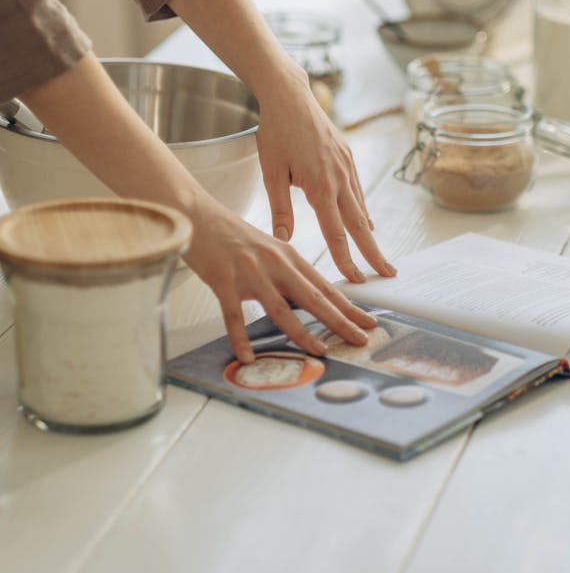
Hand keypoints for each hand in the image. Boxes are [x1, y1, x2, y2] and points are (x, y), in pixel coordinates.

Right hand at [185, 197, 377, 362]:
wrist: (197, 215)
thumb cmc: (233, 236)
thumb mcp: (269, 250)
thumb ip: (288, 273)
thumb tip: (308, 300)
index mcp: (289, 256)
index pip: (325, 287)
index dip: (348, 307)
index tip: (368, 323)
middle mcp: (275, 264)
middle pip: (313, 298)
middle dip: (340, 321)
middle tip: (361, 340)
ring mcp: (250, 273)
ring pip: (280, 309)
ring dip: (302, 333)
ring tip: (320, 352)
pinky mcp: (224, 281)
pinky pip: (233, 316)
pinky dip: (240, 338)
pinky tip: (247, 357)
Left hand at [256, 66, 395, 283]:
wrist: (290, 95)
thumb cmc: (275, 132)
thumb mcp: (271, 173)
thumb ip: (280, 210)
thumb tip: (283, 241)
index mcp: (319, 185)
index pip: (336, 231)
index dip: (345, 259)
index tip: (354, 279)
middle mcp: (339, 177)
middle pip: (359, 224)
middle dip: (373, 253)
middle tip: (388, 275)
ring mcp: (347, 165)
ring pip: (361, 207)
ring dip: (369, 234)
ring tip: (378, 257)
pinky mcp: (347, 156)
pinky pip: (358, 190)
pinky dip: (363, 210)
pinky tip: (365, 223)